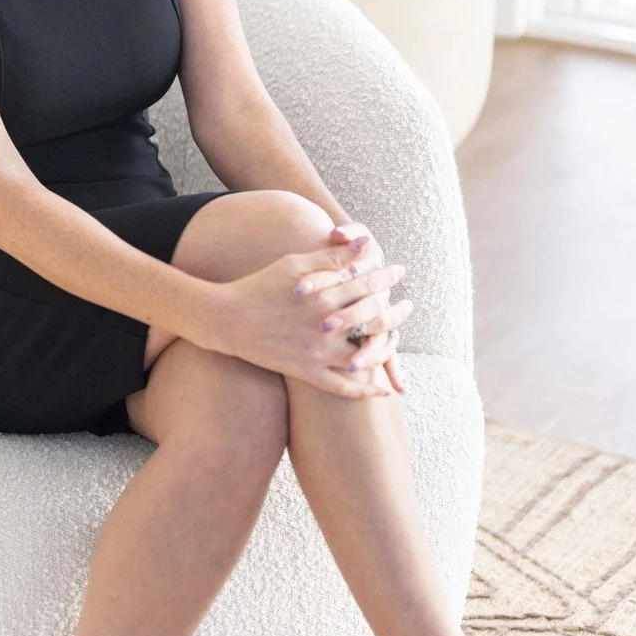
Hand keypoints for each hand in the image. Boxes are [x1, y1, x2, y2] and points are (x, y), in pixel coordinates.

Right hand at [210, 231, 412, 398]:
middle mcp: (325, 326)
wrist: (227, 319)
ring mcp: (317, 352)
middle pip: (373, 318)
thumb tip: (365, 245)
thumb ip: (331, 257)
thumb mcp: (294, 264)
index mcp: (324, 296)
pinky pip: (342, 386)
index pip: (367, 284)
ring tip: (397, 338)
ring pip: (364, 354)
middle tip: (408, 305)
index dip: (386, 276)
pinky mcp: (307, 371)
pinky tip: (382, 390)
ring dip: (386, 347)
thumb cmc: (259, 285)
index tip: (399, 271)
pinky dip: (364, 390)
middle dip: (395, 309)